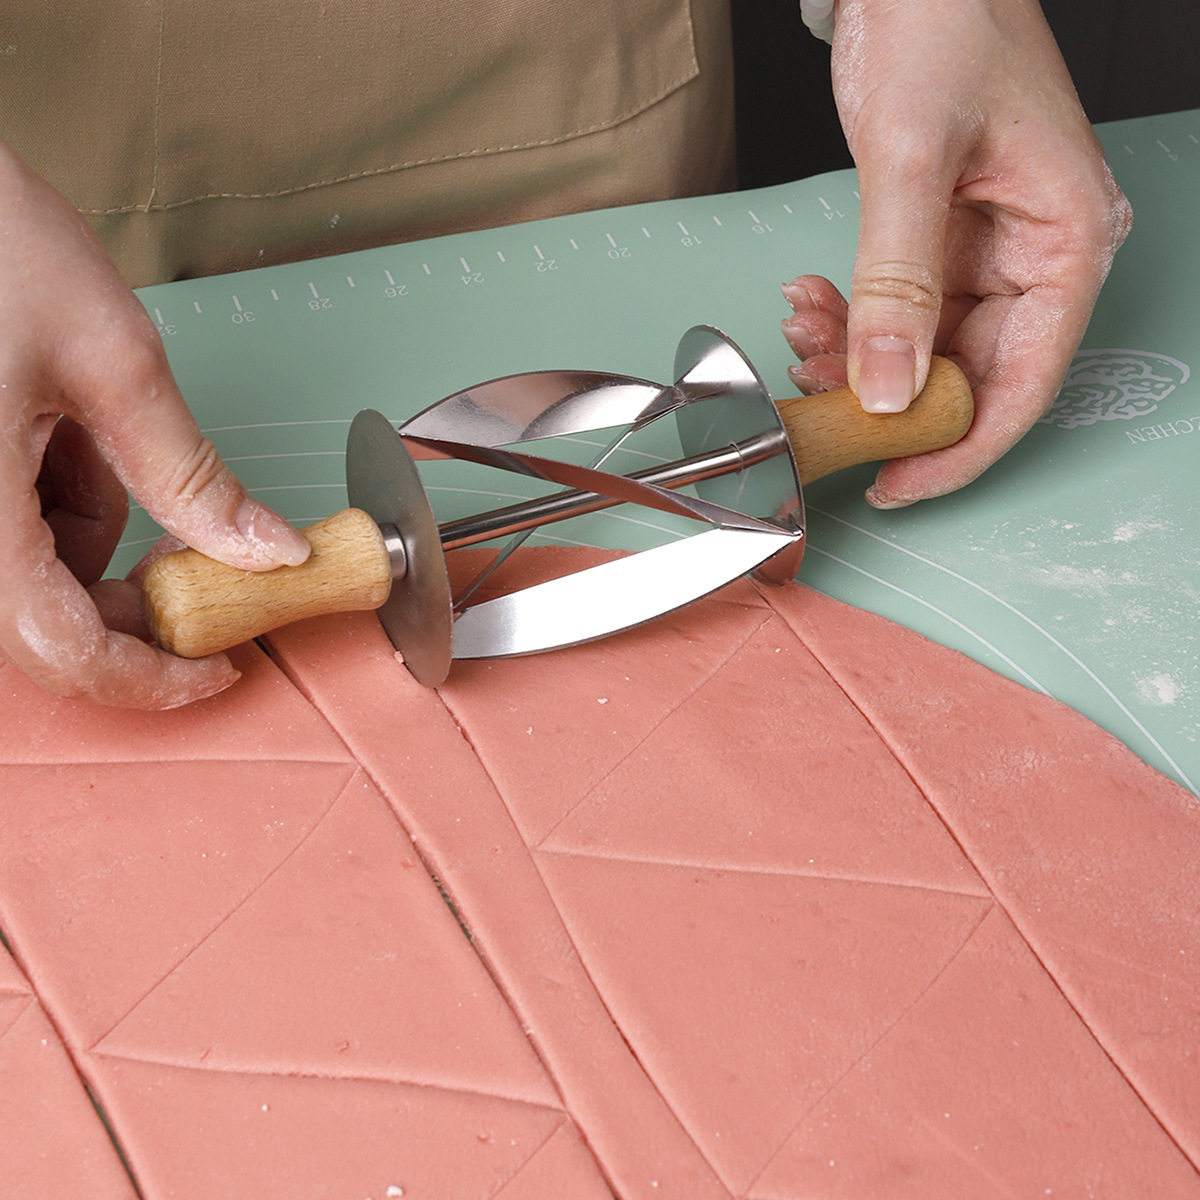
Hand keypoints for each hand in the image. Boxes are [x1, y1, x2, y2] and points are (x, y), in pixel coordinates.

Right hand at [0, 142, 309, 707]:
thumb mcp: (112, 360)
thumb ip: (191, 474)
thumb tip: (268, 550)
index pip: (62, 652)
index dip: (152, 679)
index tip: (221, 665)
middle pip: (45, 624)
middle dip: (131, 597)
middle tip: (195, 548)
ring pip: (31, 575)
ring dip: (89, 527)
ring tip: (83, 427)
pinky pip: (9, 529)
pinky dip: (51, 496)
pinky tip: (50, 427)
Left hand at [781, 0, 1131, 506]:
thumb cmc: (943, 20)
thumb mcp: (913, 154)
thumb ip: (897, 281)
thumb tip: (886, 389)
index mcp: (1066, 241)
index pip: (1022, 382)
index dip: (957, 448)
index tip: (895, 485)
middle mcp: (1034, 258)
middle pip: (969, 377)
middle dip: (885, 398)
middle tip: (819, 401)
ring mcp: (986, 254)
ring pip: (922, 351)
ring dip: (855, 359)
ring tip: (805, 333)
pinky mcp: (940, 244)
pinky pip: (896, 312)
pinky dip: (849, 320)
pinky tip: (812, 304)